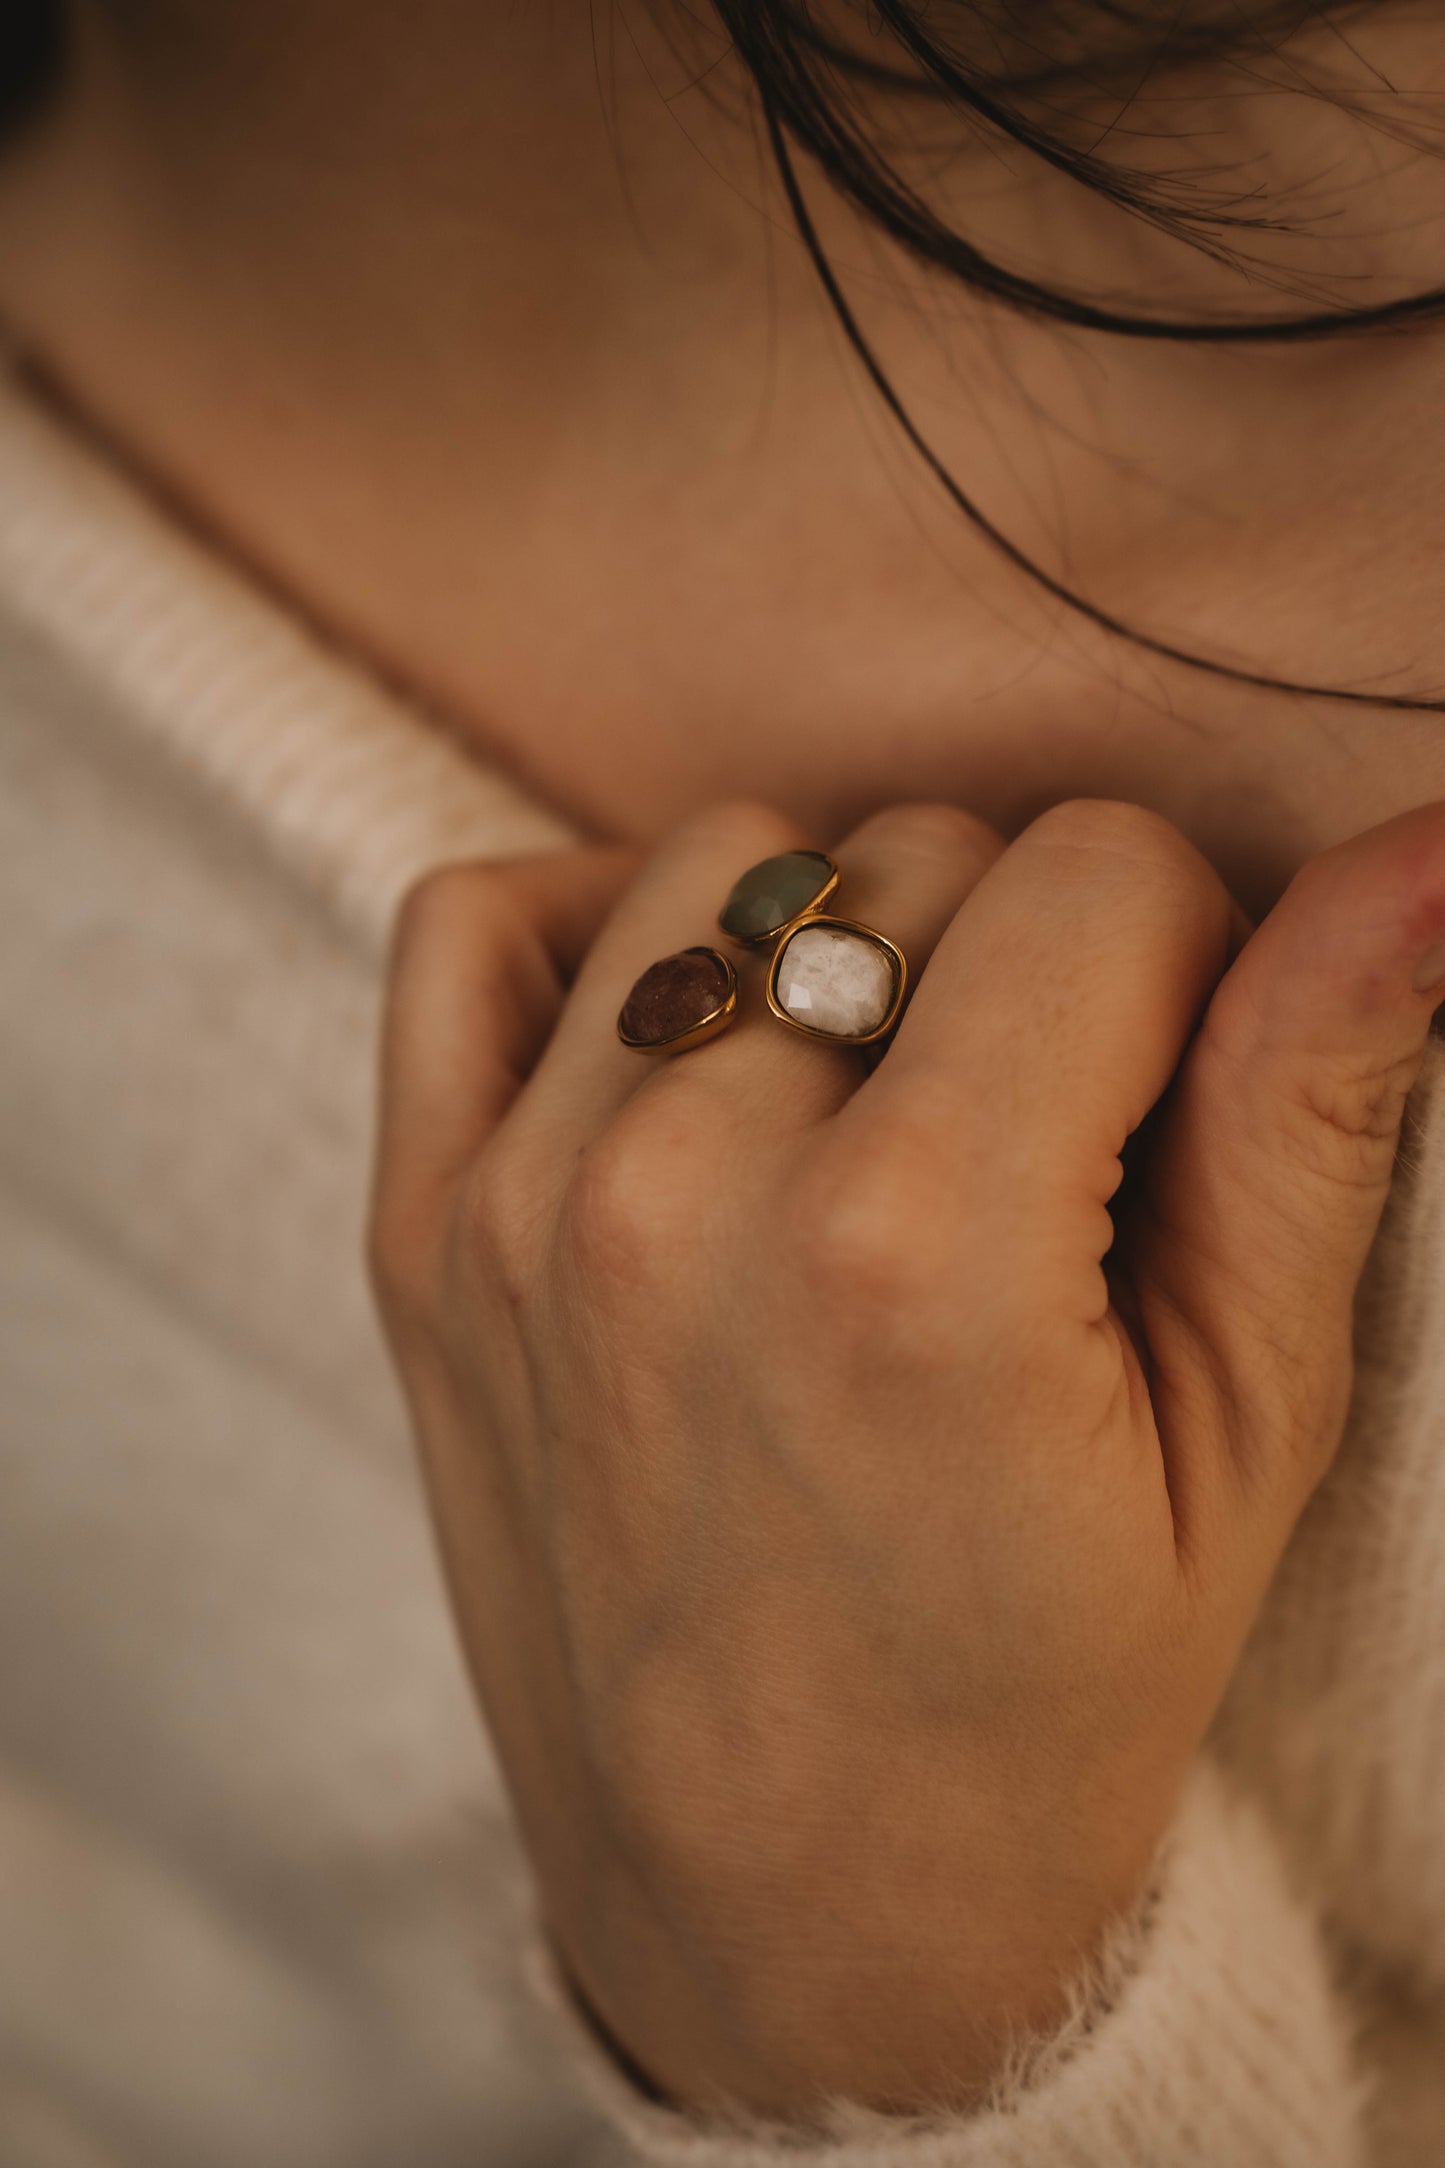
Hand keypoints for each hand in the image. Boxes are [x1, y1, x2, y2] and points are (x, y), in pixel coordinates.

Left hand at [369, 797, 1444, 2120]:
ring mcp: (523, 1210)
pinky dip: (589, 944)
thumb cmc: (1044, 1699)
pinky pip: (475, 927)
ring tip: (868, 1120)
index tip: (1161, 1093)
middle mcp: (686, 1203)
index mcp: (919, 1257)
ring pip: (717, 864)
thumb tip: (1429, 858)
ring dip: (822, 948)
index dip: (1180, 958)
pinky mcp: (418, 1232)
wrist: (788, 1918)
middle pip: (910, 855)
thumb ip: (1314, 1110)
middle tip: (1027, 1151)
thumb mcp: (1241, 1429)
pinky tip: (686, 1060)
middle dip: (1015, 965)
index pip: (1095, 870)